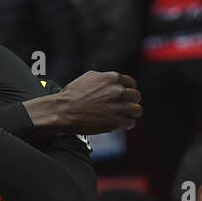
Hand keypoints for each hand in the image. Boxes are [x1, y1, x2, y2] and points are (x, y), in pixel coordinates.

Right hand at [27, 71, 142, 134]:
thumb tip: (113, 81)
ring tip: (126, 116)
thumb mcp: (90, 77)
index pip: (131, 83)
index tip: (126, 96)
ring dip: (132, 113)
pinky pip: (131, 123)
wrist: (64, 110)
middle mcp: (118, 91)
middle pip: (136, 96)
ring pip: (137, 110)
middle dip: (131, 101)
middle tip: (126, 106)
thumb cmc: (73, 95)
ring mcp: (118, 107)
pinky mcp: (116, 122)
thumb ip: (105, 78)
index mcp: (113, 78)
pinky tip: (121, 123)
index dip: (128, 90)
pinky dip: (127, 124)